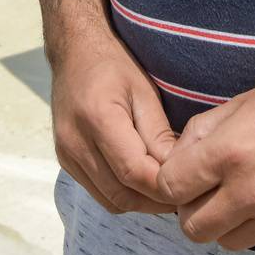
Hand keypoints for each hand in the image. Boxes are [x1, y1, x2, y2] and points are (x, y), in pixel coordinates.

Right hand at [50, 34, 179, 214]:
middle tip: (184, 194)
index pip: (134, 172)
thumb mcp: (145, 91)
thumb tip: (178, 172)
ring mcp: (66, 154)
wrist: (74, 52)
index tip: (189, 186)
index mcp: (97, 118)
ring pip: (110, 200)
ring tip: (165, 189)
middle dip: (155, 200)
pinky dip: (123, 195)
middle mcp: (75, 141)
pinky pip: (98, 193)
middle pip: (121, 193)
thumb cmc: (113, 66)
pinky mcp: (65, 160)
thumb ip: (159, 134)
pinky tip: (142, 182)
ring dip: (140, 202)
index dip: (163, 187)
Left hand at [155, 66, 254, 250]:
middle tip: (203, 189)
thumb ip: (199, 135)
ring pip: (224, 241)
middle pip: (193, 227)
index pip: (170, 189)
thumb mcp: (238, 104)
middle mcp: (253, 191)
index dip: (169, 181)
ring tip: (236, 193)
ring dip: (222, 222)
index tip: (180, 174)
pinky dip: (252, 226)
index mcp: (231, 154)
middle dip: (190, 209)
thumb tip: (175, 160)